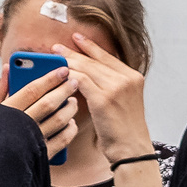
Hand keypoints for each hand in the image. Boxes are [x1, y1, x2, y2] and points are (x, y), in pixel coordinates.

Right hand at [0, 61, 80, 162]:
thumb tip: (8, 68)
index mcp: (8, 111)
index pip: (33, 89)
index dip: (50, 78)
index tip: (62, 69)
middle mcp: (22, 125)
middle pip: (49, 103)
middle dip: (64, 90)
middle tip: (73, 81)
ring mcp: (33, 140)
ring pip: (59, 120)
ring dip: (70, 108)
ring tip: (73, 101)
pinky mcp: (42, 155)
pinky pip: (63, 140)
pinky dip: (70, 129)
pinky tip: (70, 122)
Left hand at [60, 29, 152, 164]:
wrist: (131, 148)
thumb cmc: (124, 128)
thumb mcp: (123, 99)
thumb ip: (111, 83)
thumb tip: (86, 72)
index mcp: (133, 77)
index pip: (107, 56)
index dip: (90, 46)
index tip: (77, 37)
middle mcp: (127, 79)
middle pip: (94, 60)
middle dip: (73, 52)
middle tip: (57, 48)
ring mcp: (116, 88)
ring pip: (85, 68)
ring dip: (67, 63)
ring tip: (54, 59)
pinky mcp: (103, 99)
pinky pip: (80, 81)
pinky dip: (68, 78)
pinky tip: (59, 77)